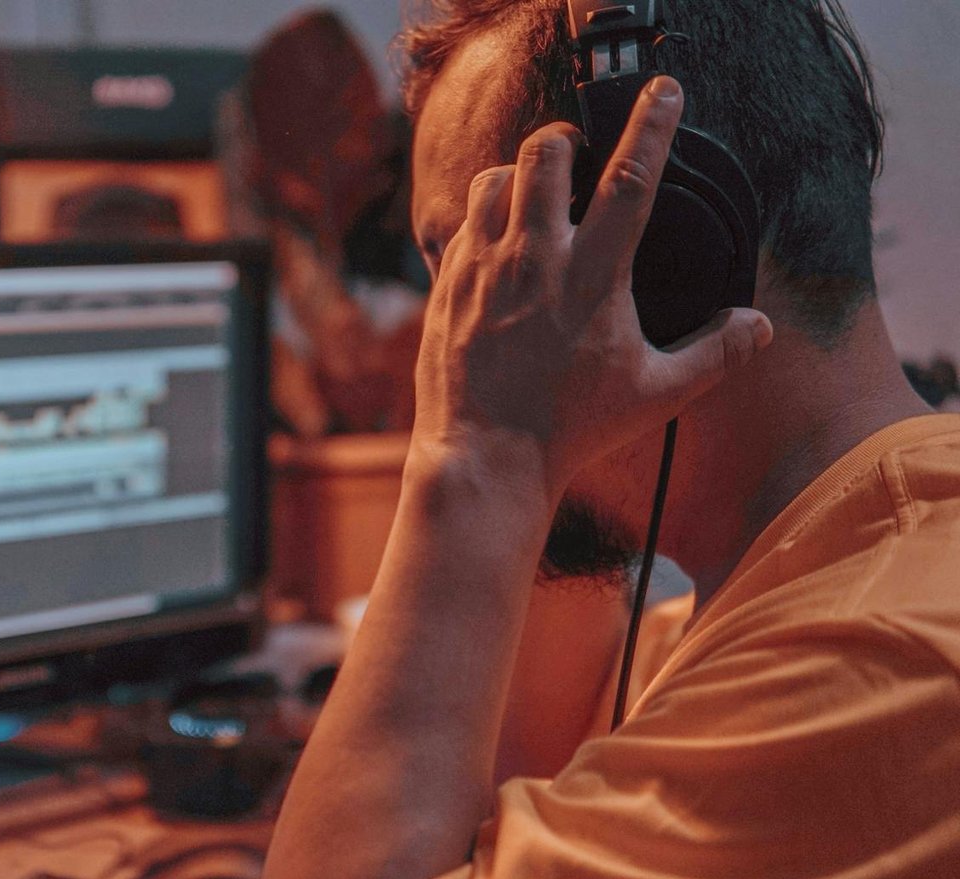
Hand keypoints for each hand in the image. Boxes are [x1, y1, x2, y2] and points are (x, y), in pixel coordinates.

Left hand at [411, 76, 772, 500]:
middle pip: (544, 154)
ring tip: (536, 195)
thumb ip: (715, 353)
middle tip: (578, 156)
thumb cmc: (573, 428)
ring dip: (518, 174)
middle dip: (565, 139)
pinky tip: (500, 241)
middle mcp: (534, 260)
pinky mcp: (447, 285)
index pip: (630, 180)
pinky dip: (484, 218)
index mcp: (593, 277)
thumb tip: (759, 326)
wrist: (486, 456)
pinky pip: (461, 224)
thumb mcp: (657, 394)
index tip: (664, 93)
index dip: (652, 127)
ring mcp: (483, 268)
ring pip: (494, 179)